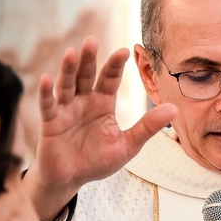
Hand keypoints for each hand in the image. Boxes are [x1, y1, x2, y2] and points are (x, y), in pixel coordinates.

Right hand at [23, 38, 176, 219]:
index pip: (110, 79)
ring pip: (66, 85)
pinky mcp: (50, 123)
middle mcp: (84, 101)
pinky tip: (46, 79)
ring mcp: (66, 110)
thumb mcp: (127, 145)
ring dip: (68, 70)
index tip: (125, 51)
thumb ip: (147, 127)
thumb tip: (174, 109)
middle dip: (89, 59)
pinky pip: (47, 106)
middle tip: (92, 41)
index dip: (115, 65)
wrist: (71, 179)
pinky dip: (45, 93)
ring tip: (71, 53)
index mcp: (103, 103)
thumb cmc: (97, 161)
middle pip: (86, 76)